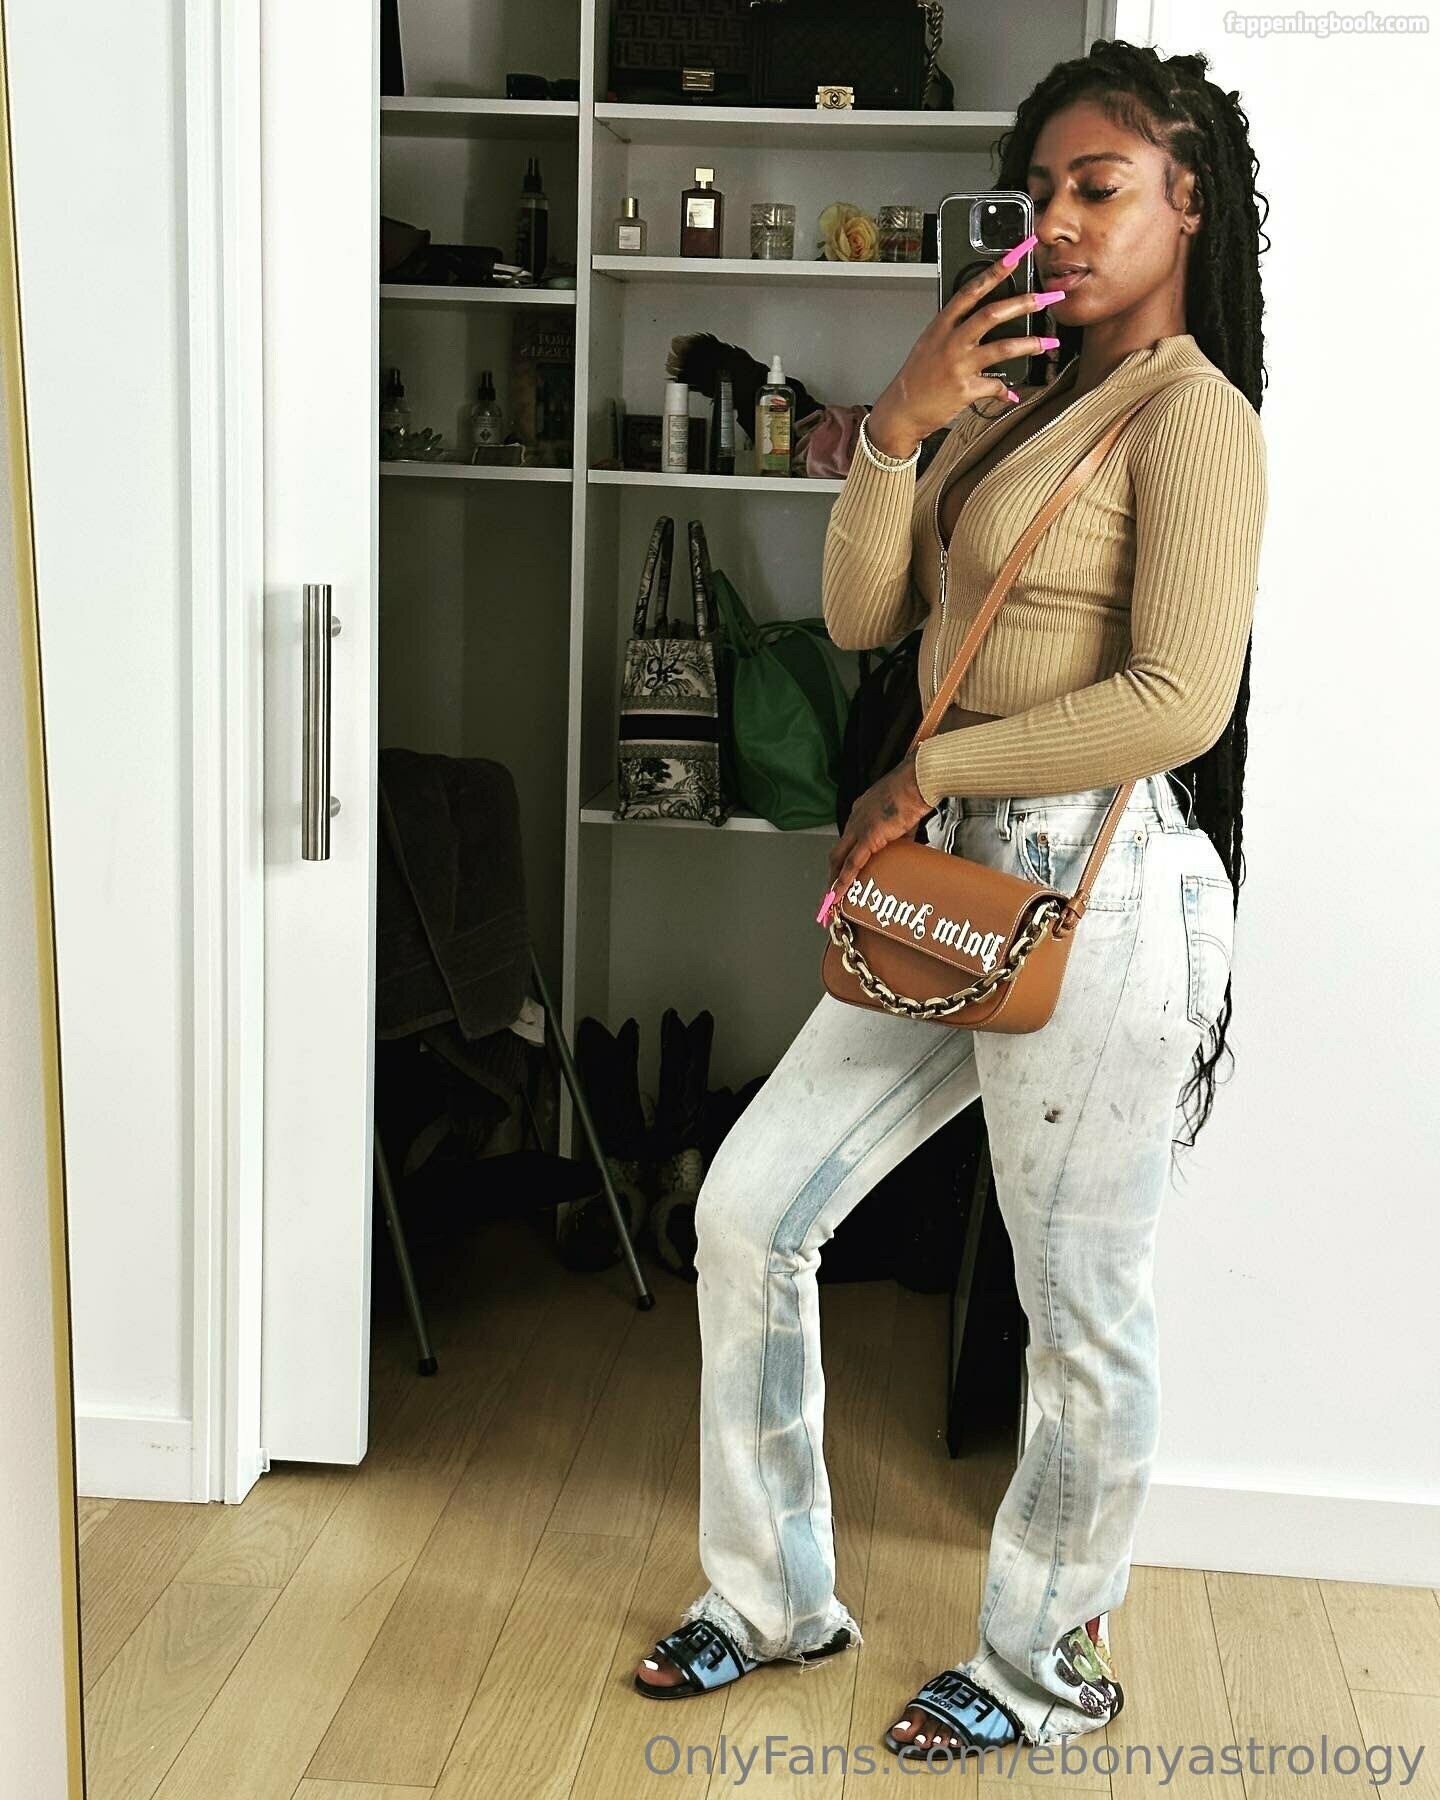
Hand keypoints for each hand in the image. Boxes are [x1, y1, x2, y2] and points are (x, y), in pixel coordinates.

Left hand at [820, 753, 933, 920]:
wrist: (918, 781)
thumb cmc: (915, 792)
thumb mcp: (905, 819)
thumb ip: (900, 836)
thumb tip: (907, 849)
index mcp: (862, 813)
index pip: (848, 842)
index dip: (843, 860)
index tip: (842, 874)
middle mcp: (855, 820)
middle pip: (837, 853)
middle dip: (832, 876)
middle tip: (829, 896)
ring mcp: (859, 828)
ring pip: (839, 860)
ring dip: (833, 882)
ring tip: (830, 902)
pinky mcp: (868, 836)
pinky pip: (852, 864)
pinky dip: (843, 881)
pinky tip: (838, 895)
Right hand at [866, 242, 1061, 456]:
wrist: (902, 410)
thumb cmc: (917, 377)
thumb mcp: (930, 344)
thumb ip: (955, 329)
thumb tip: (983, 320)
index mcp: (942, 325)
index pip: (971, 290)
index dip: (996, 270)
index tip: (1017, 254)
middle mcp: (951, 342)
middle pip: (992, 314)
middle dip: (1024, 303)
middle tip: (1047, 297)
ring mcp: (959, 365)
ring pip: (1002, 348)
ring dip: (1030, 344)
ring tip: (1049, 342)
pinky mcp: (966, 390)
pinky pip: (995, 386)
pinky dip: (1006, 390)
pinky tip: (1012, 393)